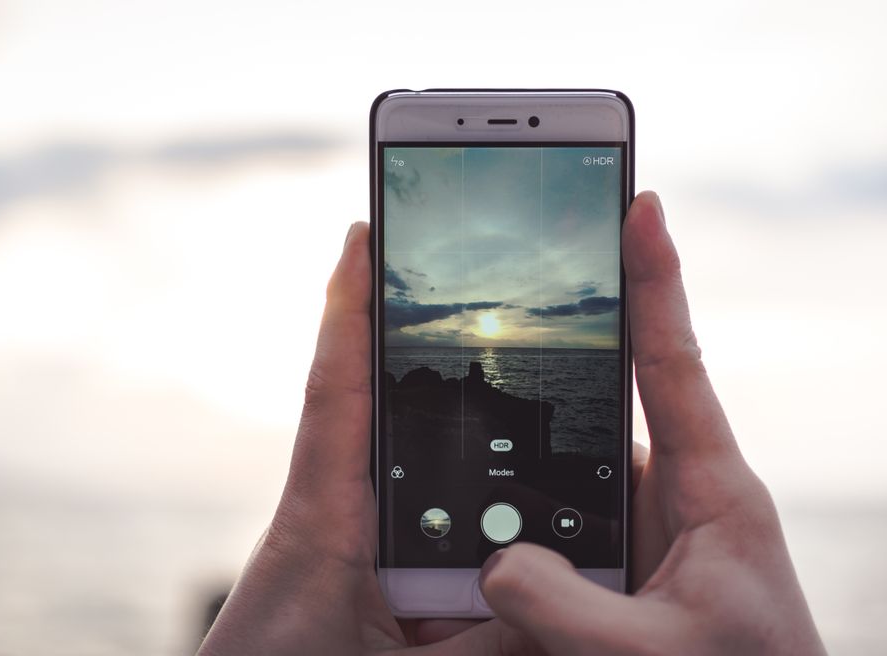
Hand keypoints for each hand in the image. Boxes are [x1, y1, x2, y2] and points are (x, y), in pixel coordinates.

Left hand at [197, 224, 532, 654]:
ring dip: (473, 484)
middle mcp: (336, 522)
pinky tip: (518, 571)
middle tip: (493, 316)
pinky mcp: (366, 589)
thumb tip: (564, 607)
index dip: (348, 310)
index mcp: (322, 522)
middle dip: (437, 377)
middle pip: (398, 432)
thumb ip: (484, 645)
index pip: (337, 392)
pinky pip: (432, 552)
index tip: (361, 234)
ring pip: (426, 499)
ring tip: (539, 472)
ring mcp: (352, 555)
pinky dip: (475, 549)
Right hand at [477, 192, 826, 654]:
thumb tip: (493, 562)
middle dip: (558, 357)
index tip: (641, 204)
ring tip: (465, 431)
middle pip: (610, 400)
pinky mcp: (631, 554)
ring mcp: (655, 521)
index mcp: (714, 487)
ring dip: (529, 461)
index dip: (656, 280)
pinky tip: (486, 528)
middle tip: (499, 300)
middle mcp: (682, 489)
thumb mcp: (652, 653)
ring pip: (577, 466)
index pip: (674, 363)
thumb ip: (568, 610)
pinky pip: (570, 514)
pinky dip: (529, 514)